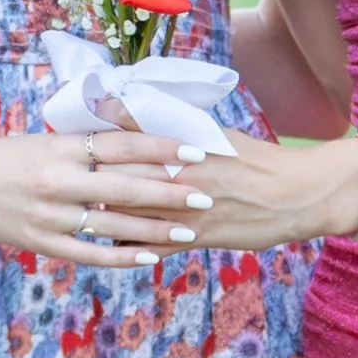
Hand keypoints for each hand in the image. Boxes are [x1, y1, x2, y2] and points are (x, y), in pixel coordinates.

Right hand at [0, 131, 216, 268]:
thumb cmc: (6, 157)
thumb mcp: (46, 141)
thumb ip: (87, 143)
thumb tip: (135, 135)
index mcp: (61, 149)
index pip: (122, 145)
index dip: (161, 149)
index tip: (196, 152)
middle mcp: (58, 181)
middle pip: (125, 187)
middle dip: (170, 193)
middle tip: (207, 196)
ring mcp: (49, 216)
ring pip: (113, 225)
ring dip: (155, 230)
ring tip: (189, 232)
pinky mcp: (41, 243)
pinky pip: (89, 253)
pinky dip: (121, 256)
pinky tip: (150, 257)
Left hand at [81, 124, 353, 252]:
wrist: (296, 196)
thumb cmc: (258, 160)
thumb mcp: (218, 135)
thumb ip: (177, 127)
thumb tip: (140, 111)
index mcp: (184, 147)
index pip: (128, 142)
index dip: (96, 142)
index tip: (68, 140)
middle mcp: (180, 177)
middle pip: (119, 178)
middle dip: (89, 178)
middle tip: (61, 179)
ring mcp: (185, 211)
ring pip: (129, 214)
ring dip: (99, 213)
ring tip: (75, 209)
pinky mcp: (194, 239)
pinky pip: (150, 246)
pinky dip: (126, 246)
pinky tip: (105, 245)